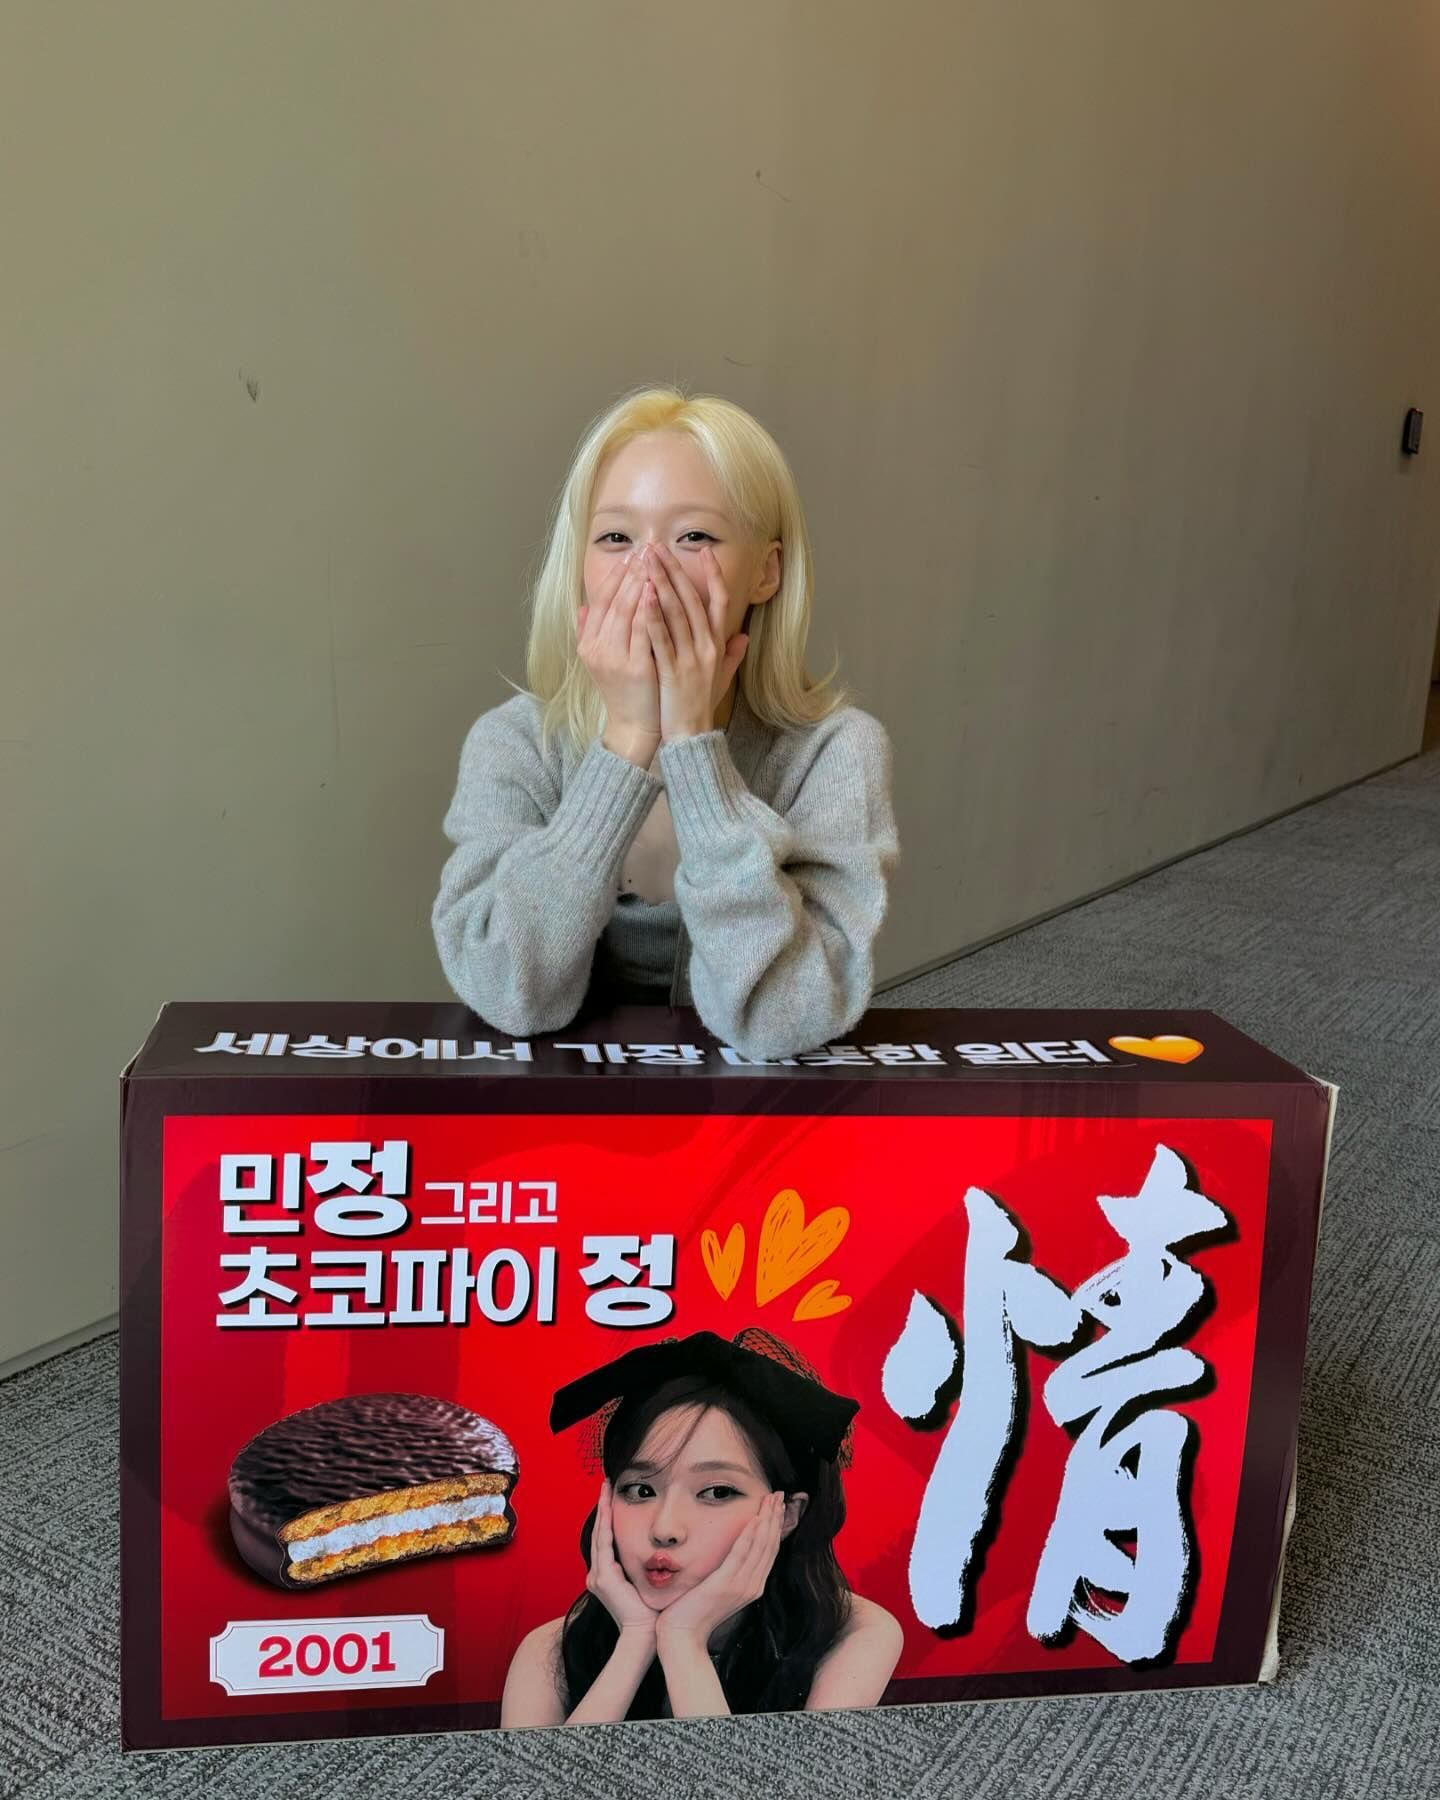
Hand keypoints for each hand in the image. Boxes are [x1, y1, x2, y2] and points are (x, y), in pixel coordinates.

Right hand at [577, 553, 661, 751]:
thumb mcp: (601, 661)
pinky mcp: (635, 668)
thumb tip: (583, 607)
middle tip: (646, 549)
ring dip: (639, 583)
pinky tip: (656, 590)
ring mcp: (615, 658)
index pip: (601, 601)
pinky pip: (642, 631)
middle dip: (630, 572)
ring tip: (652, 561)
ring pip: (626, 611)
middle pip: (614, 601)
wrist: (633, 727)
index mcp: (589, 644)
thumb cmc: (625, 692)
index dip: (616, 576)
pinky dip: (648, 609)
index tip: (632, 555)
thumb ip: (590, 633)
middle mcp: (597, 649)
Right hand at [585, 1480, 657, 1638]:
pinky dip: (606, 1525)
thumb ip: (645, 1566)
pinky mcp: (603, 1579)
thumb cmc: (650, 1613)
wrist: (644, 1636)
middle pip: (599, 1532)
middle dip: (603, 1506)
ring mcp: (597, 1576)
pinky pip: (604, 1545)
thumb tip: (661, 1550)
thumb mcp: (645, 1583)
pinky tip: (608, 1509)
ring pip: (599, 1534)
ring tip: (605, 1489)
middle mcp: (597, 1574)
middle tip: (605, 1483)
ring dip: (603, 1510)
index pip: (606, 1538)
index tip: (611, 1494)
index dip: (607, 1515)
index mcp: (606, 1575)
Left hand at [638, 542, 749, 741]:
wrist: (692, 736)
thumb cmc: (702, 706)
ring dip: (661, 584)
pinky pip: (661, 639)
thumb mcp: (721, 678)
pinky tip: (644, 597)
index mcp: (717, 646)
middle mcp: (707, 648)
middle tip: (657, 546)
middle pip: (692, 601)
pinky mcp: (672, 672)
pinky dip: (653, 616)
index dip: (713, 576)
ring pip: (676, 614)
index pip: (719, 603)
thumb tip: (743, 637)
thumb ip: (732, 656)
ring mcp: (690, 659)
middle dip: (674, 571)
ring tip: (647, 561)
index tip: (703, 551)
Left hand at [655, 1491, 784, 1649]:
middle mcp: (752, 1585)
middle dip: (775, 1517)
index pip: (770, 1550)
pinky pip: (741, 1554)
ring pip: (760, 1546)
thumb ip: (730, 1572)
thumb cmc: (695, 1611)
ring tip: (771, 1500)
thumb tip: (733, 1551)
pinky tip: (755, 1519)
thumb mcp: (720, 1589)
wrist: (683, 1636)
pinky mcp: (725, 1584)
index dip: (776, 1526)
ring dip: (767, 1520)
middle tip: (779, 1494)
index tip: (777, 1505)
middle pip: (770, 1545)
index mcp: (752, 1586)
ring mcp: (741, 1585)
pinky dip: (750, 1535)